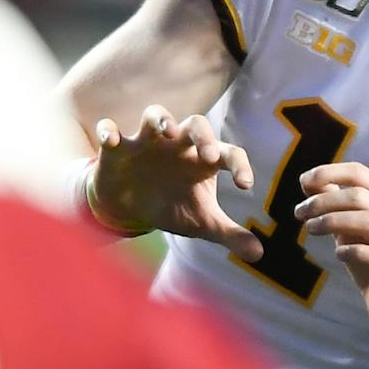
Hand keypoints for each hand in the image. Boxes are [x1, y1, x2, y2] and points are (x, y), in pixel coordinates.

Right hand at [91, 106, 262, 260]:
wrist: (130, 207)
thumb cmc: (171, 206)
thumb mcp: (201, 223)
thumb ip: (229, 234)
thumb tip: (259, 254)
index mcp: (202, 160)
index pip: (228, 153)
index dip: (239, 165)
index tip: (246, 186)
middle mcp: (178, 145)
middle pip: (196, 124)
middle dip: (203, 136)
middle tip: (208, 155)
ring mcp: (147, 142)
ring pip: (155, 114)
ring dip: (161, 118)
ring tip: (167, 130)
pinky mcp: (117, 148)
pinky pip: (110, 130)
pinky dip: (109, 131)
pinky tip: (111, 139)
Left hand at [296, 162, 368, 335]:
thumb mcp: (351, 228)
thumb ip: (335, 204)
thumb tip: (308, 180)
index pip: (360, 173)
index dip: (329, 172)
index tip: (303, 181)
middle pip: (360, 196)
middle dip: (323, 201)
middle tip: (299, 213)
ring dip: (333, 221)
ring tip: (310, 229)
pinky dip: (355, 251)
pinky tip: (339, 254)